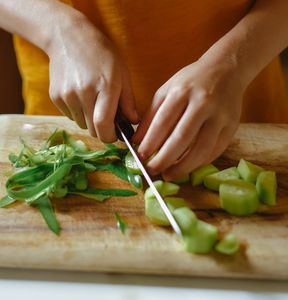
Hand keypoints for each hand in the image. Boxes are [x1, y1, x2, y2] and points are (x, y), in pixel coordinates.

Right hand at [47, 14, 138, 142]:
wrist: (67, 37)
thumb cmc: (100, 53)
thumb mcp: (122, 72)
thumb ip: (128, 100)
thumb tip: (133, 123)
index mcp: (105, 86)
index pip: (104, 124)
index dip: (110, 137)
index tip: (114, 136)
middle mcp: (83, 92)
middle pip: (92, 129)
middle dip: (101, 129)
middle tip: (106, 118)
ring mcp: (67, 95)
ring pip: (81, 124)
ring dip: (88, 119)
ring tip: (92, 99)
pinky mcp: (55, 97)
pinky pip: (69, 116)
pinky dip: (77, 111)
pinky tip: (79, 94)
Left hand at [132, 58, 244, 179]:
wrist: (226, 70)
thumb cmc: (191, 82)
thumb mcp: (166, 91)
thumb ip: (151, 116)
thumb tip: (137, 142)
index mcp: (182, 91)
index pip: (163, 121)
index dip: (150, 142)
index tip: (140, 156)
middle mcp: (203, 102)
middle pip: (182, 137)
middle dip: (164, 158)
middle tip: (152, 170)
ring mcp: (220, 115)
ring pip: (202, 148)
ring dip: (183, 166)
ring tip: (169, 174)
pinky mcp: (232, 126)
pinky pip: (215, 150)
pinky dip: (200, 162)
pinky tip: (187, 167)